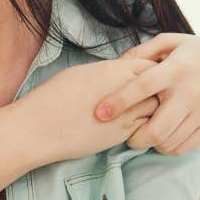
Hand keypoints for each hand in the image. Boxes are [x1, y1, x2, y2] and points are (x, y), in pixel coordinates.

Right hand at [16, 58, 160, 165]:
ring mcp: (126, 113)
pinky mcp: (122, 134)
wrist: (39, 127)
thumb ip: (107, 73)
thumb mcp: (82, 74)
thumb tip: (118, 75)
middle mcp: (125, 90)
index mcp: (114, 70)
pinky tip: (134, 126)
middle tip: (155, 96)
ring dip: (155, 110)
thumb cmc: (53, 97)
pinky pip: (146, 128)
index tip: (148, 78)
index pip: (150, 65)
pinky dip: (146, 126)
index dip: (152, 72)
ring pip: (157, 109)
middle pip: (160, 86)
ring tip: (145, 112)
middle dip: (160, 90)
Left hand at [93, 33, 199, 155]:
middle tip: (126, 135)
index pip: (143, 86)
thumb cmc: (195, 53)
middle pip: (157, 129)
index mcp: (175, 68)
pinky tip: (161, 139)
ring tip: (143, 135)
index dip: (120, 100)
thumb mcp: (172, 41)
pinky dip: (167, 149)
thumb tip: (115, 64)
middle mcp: (188, 92)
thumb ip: (142, 50)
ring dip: (150, 145)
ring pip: (168, 143)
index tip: (99, 113)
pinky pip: (182, 148)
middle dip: (134, 138)